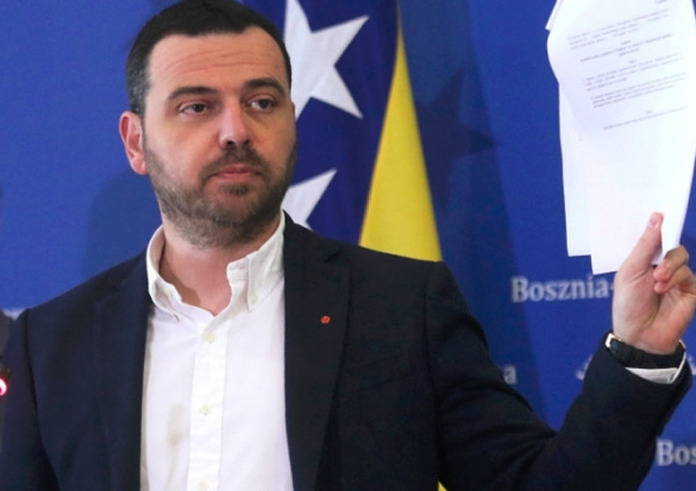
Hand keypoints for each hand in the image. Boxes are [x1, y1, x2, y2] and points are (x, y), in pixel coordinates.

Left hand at [612, 213, 695, 353]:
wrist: (639, 335)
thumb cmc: (628, 304)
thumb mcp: (630, 271)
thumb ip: (645, 244)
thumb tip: (657, 217)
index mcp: (643, 259)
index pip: (654, 236)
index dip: (658, 225)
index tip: (661, 210)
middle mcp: (661, 265)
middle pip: (671, 243)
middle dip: (664, 250)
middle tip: (655, 259)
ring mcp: (677, 277)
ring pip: (681, 256)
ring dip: (668, 267)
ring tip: (656, 282)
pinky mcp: (690, 289)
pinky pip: (688, 274)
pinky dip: (675, 278)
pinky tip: (662, 289)